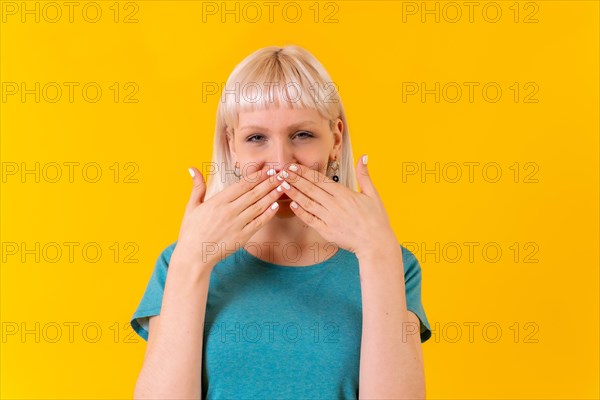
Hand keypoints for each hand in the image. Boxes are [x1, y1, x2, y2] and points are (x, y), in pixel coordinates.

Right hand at [173, 163, 283, 268]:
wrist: (193, 256)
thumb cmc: (191, 231)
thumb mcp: (192, 207)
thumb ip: (197, 187)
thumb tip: (192, 168)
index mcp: (218, 202)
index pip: (242, 185)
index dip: (256, 176)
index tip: (267, 169)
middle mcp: (229, 211)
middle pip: (254, 193)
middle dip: (269, 182)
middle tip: (281, 174)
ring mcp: (237, 224)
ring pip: (259, 206)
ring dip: (272, 195)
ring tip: (282, 186)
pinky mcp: (242, 237)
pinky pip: (258, 223)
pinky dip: (268, 214)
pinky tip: (276, 206)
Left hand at [277, 155, 397, 256]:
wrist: (376, 243)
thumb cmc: (376, 219)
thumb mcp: (373, 194)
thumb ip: (364, 175)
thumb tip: (364, 156)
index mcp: (344, 194)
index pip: (320, 180)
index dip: (305, 172)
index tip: (294, 166)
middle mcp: (335, 204)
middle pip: (311, 189)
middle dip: (295, 179)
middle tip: (281, 171)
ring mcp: (329, 218)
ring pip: (308, 203)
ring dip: (294, 193)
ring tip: (282, 185)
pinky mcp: (327, 231)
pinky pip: (311, 220)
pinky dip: (301, 212)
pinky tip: (292, 205)